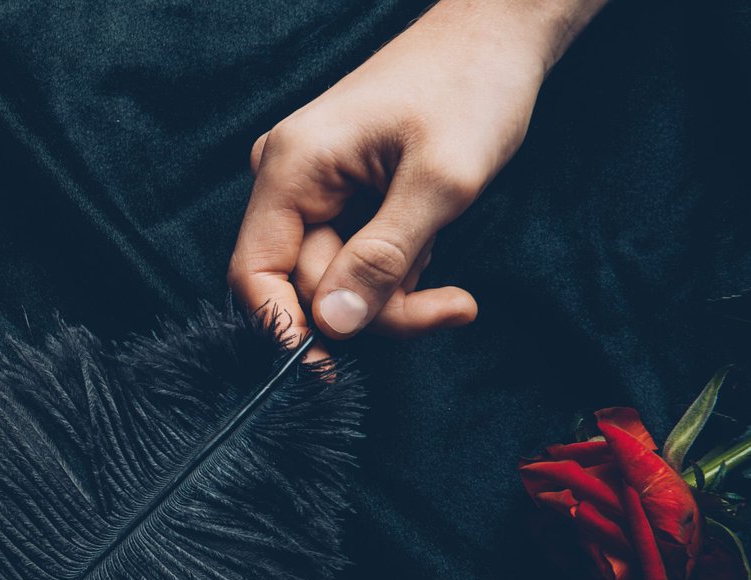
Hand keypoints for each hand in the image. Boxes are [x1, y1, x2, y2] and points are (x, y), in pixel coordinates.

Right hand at [229, 0, 605, 349]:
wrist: (496, 36)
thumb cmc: (472, 88)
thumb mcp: (442, 182)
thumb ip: (383, 259)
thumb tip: (331, 328)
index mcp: (292, 167)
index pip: (254, 274)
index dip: (285, 328)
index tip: (331, 371)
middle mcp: (286, 180)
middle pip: (304, 286)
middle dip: (373, 310)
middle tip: (450, 307)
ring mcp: (311, 189)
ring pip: (334, 282)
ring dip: (393, 293)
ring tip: (452, 274)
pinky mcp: (338, 198)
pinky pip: (352, 261)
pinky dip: (396, 272)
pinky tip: (435, 245)